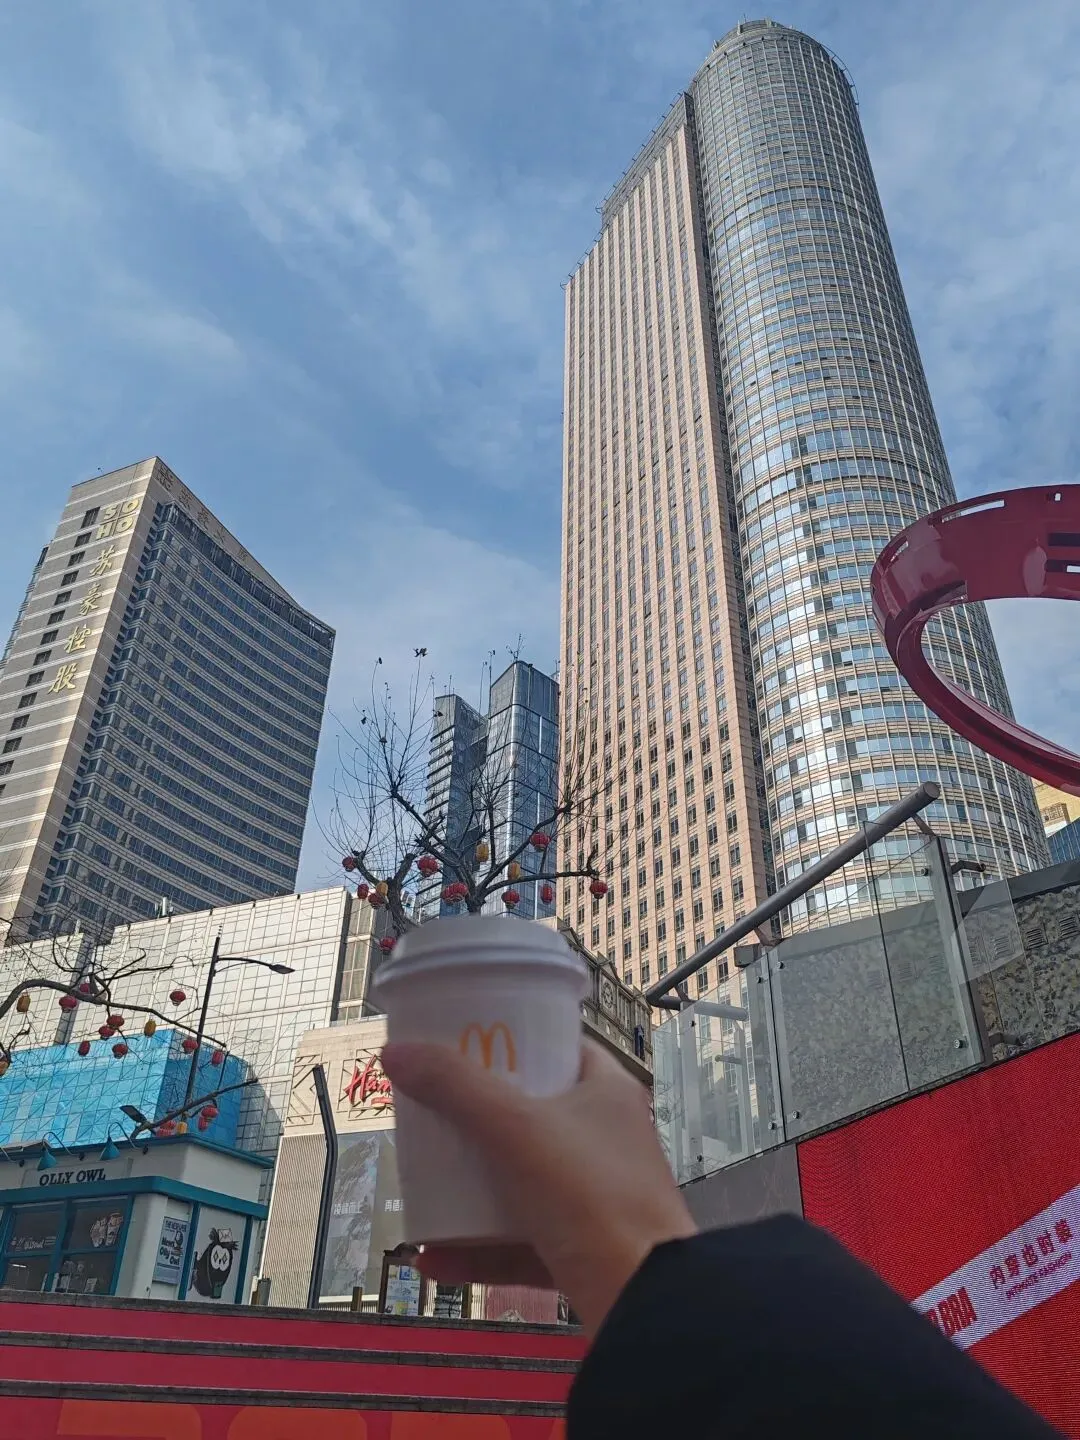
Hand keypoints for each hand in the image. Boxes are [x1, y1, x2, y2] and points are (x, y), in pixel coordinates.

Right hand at [381, 1038, 696, 1335]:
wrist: (641, 1301)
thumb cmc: (591, 1194)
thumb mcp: (516, 1128)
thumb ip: (456, 1088)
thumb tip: (396, 1051)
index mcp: (606, 1094)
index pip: (560, 1051)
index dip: (515, 1043)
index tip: (465, 1045)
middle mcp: (604, 1142)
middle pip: (532, 1118)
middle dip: (478, 1121)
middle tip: (431, 1114)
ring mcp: (594, 1201)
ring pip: (522, 1185)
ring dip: (471, 1190)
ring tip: (422, 1186)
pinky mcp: (580, 1254)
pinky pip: (518, 1244)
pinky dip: (476, 1249)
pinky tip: (431, 1257)